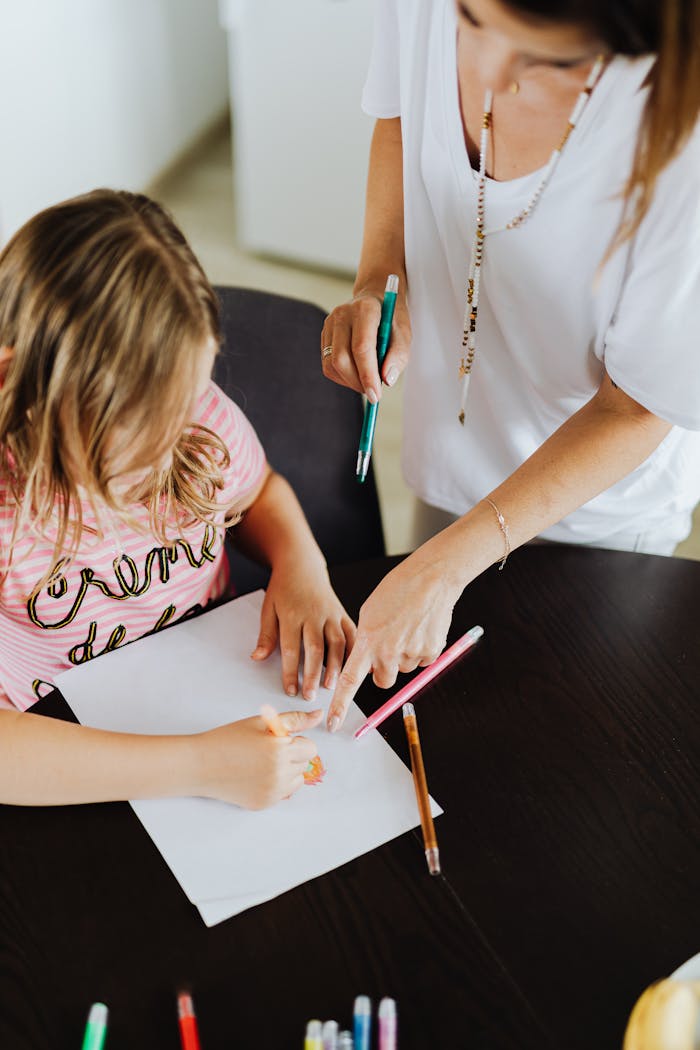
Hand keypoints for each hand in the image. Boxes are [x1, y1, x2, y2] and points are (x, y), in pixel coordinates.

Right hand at [194, 709, 322, 809]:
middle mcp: (279, 774)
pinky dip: (275, 785)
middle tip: (266, 751)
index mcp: (280, 750)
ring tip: (262, 763)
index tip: (278, 740)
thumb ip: (294, 720)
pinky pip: (283, 794)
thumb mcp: (261, 723)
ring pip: (297, 781)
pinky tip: (255, 776)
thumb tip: (318, 715)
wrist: (201, 764)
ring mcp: (272, 792)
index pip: (310, 748)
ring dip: (287, 772)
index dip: (295, 741)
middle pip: (305, 764)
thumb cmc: (229, 739)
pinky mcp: (264, 804)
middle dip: (292, 756)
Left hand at [251, 556, 355, 700]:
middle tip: (310, 695)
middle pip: (315, 649)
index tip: (290, 690)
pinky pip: (351, 633)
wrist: (302, 565)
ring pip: (336, 643)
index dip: (290, 672)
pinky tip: (352, 666)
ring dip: (335, 667)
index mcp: (292, 615)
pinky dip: (353, 650)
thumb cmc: (283, 588)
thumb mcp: (268, 608)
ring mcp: (330, 614)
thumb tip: (258, 658)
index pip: (290, 649)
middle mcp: (313, 615)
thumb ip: (266, 635)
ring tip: (331, 686)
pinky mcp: (342, 613)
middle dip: (313, 675)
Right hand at [321, 289, 411, 402]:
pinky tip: (357, 373)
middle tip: (374, 393)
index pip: (361, 348)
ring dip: (350, 382)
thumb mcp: (404, 334)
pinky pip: (328, 365)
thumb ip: (398, 355)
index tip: (376, 395)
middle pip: (341, 359)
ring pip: (331, 365)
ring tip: (367, 381)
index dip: (368, 375)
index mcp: (365, 310)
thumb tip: (386, 380)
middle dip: (357, 382)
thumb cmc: (391, 318)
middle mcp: (342, 315)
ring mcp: (329, 324)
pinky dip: (343, 377)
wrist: (376, 299)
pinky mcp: (324, 335)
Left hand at [326, 551, 461, 731]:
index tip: (333, 723)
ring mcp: (411, 655)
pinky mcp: (431, 654)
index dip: (340, 705)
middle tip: (388, 644)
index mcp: (368, 642)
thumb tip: (367, 659)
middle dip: (383, 668)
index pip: (349, 682)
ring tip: (407, 627)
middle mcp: (388, 653)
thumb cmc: (398, 589)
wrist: (431, 579)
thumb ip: (365, 640)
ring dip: (403, 655)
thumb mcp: (369, 613)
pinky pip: (422, 662)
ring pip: (403, 669)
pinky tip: (421, 628)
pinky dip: (421, 649)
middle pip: (382, 680)